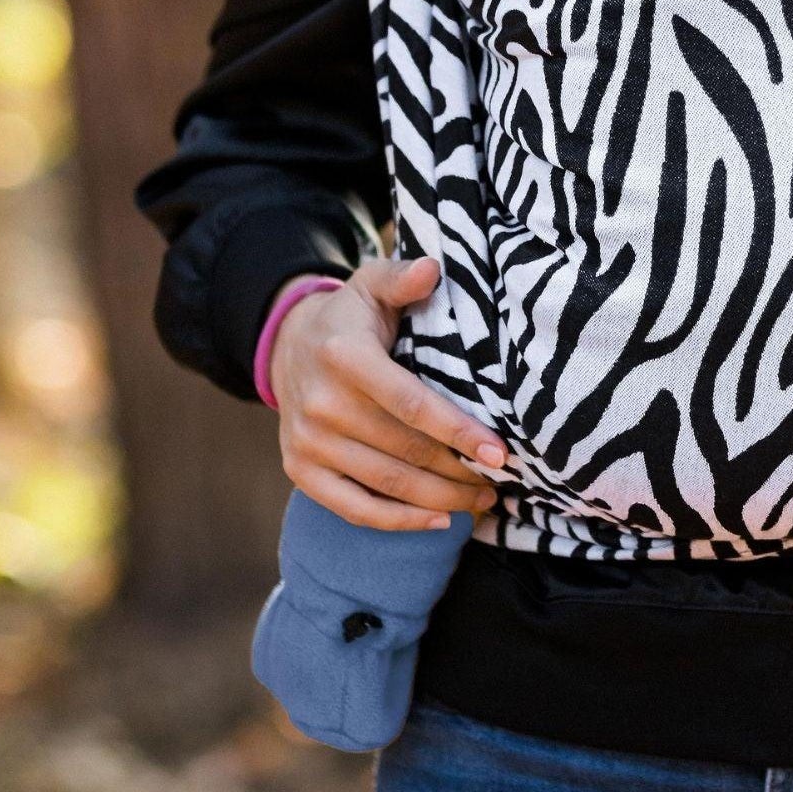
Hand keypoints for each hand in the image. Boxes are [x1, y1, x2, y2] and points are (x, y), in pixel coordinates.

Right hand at [271, 255, 506, 530]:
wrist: (289, 344)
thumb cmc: (352, 315)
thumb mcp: (373, 283)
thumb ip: (403, 277)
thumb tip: (433, 269)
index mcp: (345, 358)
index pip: (410, 403)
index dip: (457, 430)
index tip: (499, 451)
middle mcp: (321, 405)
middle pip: (404, 451)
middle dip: (460, 471)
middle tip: (503, 480)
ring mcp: (307, 443)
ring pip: (386, 484)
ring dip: (440, 499)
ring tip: (483, 500)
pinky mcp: (300, 470)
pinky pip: (354, 508)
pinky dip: (398, 522)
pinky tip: (438, 520)